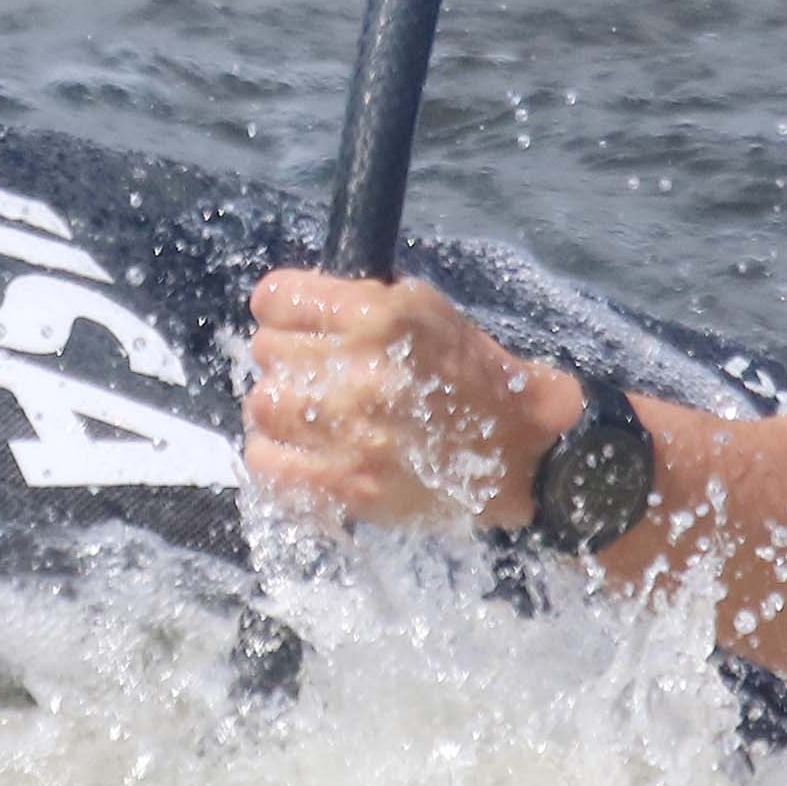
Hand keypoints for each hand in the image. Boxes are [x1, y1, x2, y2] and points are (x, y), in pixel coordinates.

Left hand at [242, 269, 571, 531]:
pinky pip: (268, 462)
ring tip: (308, 409)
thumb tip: (295, 307)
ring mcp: (352, 434)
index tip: (292, 318)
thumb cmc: (476, 376)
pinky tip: (304, 446)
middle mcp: (361, 373)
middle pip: (266, 351)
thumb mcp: (430, 312)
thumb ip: (361, 303)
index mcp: (380, 318)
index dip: (282, 307)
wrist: (524, 454)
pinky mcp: (348, 486)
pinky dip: (277, 452)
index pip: (275, 300)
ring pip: (263, 404)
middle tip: (316, 369)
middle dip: (288, 355)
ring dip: (281, 404)